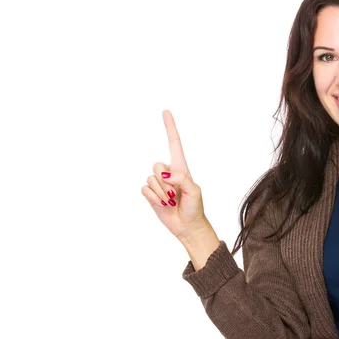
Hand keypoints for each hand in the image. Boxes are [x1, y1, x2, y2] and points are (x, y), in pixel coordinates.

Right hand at [141, 110, 206, 239]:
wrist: (187, 226)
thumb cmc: (194, 207)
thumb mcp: (194, 191)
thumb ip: (182, 179)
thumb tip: (165, 174)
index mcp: (181, 168)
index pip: (174, 143)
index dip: (170, 127)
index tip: (166, 111)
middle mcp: (168, 173)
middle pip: (156, 165)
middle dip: (165, 182)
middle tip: (175, 195)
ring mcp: (159, 183)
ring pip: (150, 178)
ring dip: (160, 192)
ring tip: (170, 201)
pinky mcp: (151, 193)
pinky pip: (144, 189)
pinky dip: (153, 198)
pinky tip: (162, 204)